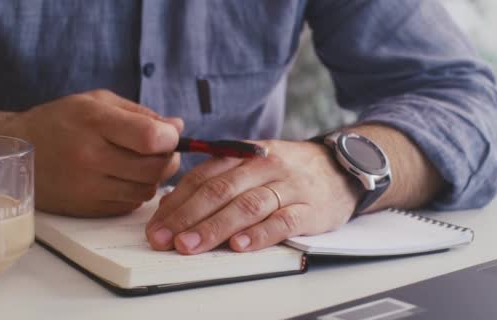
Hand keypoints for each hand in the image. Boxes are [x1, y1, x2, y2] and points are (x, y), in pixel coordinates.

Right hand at [4, 90, 182, 216]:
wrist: (19, 149)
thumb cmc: (61, 120)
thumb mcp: (98, 102)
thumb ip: (141, 114)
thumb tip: (178, 127)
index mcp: (94, 123)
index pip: (150, 137)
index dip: (170, 138)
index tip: (169, 135)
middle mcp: (90, 157)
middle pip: (153, 168)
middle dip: (167, 159)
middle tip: (162, 151)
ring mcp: (87, 187)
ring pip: (145, 190)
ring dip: (152, 177)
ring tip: (141, 162)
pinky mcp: (86, 208)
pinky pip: (129, 205)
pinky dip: (135, 192)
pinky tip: (123, 177)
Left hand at [145, 140, 360, 253]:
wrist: (340, 167)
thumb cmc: (287, 171)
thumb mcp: (253, 164)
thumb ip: (219, 180)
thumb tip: (175, 205)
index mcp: (244, 156)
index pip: (203, 177)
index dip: (177, 202)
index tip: (156, 225)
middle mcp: (263, 167)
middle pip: (220, 191)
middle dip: (187, 217)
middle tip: (164, 239)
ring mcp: (288, 187)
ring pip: (247, 206)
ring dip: (215, 227)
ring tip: (190, 245)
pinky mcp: (310, 208)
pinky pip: (283, 221)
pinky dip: (260, 235)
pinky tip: (239, 246)